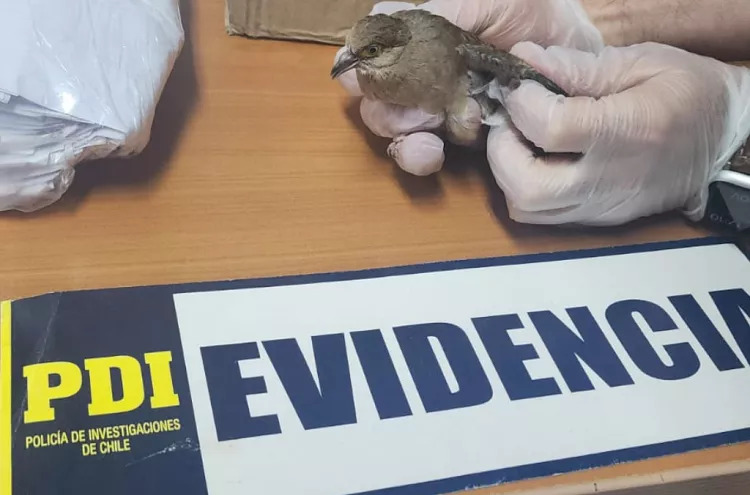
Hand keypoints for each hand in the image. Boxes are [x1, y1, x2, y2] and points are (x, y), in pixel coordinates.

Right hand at [335, 0, 603, 174]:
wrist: (580, 47)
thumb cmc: (531, 13)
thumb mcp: (483, 3)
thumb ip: (437, 13)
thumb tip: (380, 18)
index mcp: (417, 38)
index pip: (371, 54)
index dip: (360, 67)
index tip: (361, 74)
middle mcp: (419, 76)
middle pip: (376, 101)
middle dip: (386, 108)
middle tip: (410, 106)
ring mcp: (437, 109)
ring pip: (395, 132)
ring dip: (402, 137)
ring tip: (426, 132)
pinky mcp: (459, 136)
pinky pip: (424, 153)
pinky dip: (421, 155)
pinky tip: (434, 149)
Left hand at [487, 41, 749, 225]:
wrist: (724, 142)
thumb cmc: (688, 93)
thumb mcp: (641, 63)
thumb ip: (578, 67)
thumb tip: (525, 60)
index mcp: (628, 132)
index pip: (550, 129)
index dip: (521, 104)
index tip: (519, 85)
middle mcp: (611, 180)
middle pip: (527, 187)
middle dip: (502, 150)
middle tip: (510, 120)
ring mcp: (603, 207)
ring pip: (527, 209)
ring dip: (508, 173)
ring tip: (521, 139)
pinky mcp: (598, 220)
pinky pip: (543, 216)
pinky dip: (525, 188)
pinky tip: (537, 160)